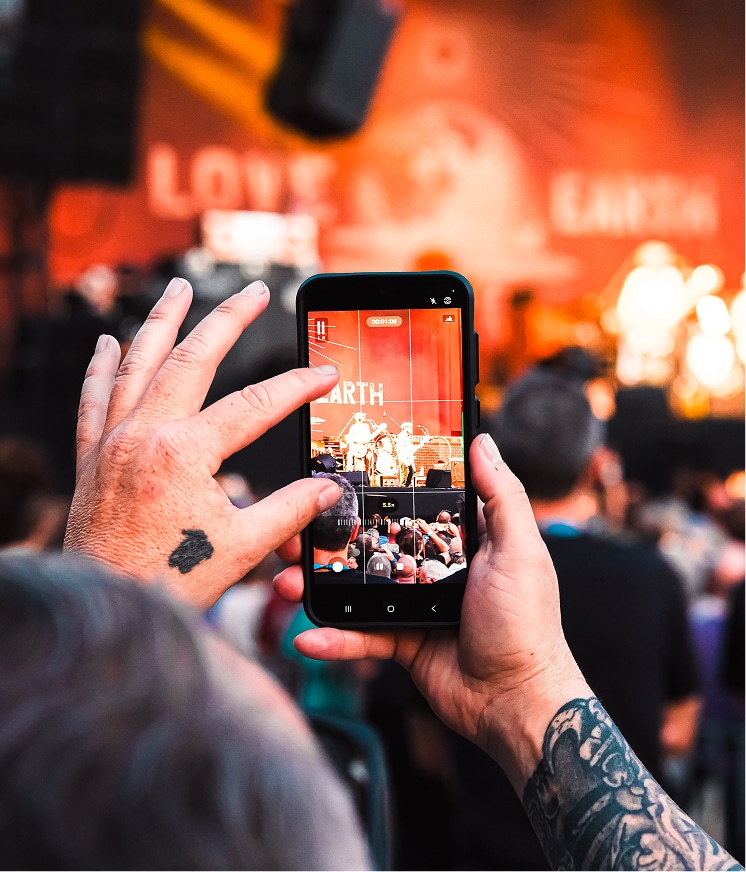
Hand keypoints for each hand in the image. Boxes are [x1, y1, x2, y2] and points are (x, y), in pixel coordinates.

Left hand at [64, 277, 342, 608]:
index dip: (297, 386)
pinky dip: (100, 366)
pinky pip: (92, 398)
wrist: (106, 607)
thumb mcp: (243, 547)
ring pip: (138, 363)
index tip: (326, 374)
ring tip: (180, 287)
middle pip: (193, 359)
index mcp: (184, 454)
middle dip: (229, 320)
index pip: (254, 405)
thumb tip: (329, 488)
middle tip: (255, 290)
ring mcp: (112, 441)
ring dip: (162, 321)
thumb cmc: (171, 581)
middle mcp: (144, 434)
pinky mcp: (90, 457)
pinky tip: (107, 339)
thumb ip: (290, 510)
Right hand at [273, 434, 590, 787]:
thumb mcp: (519, 551)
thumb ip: (502, 496)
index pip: (416, 504)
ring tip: (286, 581)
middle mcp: (436, 567)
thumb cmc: (526, 623)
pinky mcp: (402, 641)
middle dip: (334, 538)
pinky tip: (307, 637)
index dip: (383, 487)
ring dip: (320, 586)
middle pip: (375, 543)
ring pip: (357, 588)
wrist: (515, 702)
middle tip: (298, 528)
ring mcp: (415, 603)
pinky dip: (334, 638)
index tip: (345, 470)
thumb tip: (482, 441)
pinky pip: (360, 635)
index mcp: (464, 540)